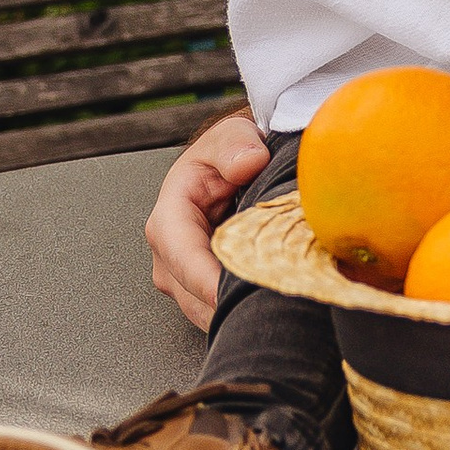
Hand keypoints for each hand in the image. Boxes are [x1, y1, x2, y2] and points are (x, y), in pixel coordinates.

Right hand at [146, 106, 270, 323]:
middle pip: (194, 295)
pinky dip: (244, 311)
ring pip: (207, 312)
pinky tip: (273, 301)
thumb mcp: (233, 135)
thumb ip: (237, 145)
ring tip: (281, 302)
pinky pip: (220, 313)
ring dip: (240, 310)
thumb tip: (247, 162)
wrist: (235, 166)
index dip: (209, 281)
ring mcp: (183, 278)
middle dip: (233, 302)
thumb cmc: (230, 154)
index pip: (183, 258)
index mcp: (169, 218)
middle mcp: (169, 255)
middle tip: (280, 300)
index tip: (237, 294)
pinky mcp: (202, 292)